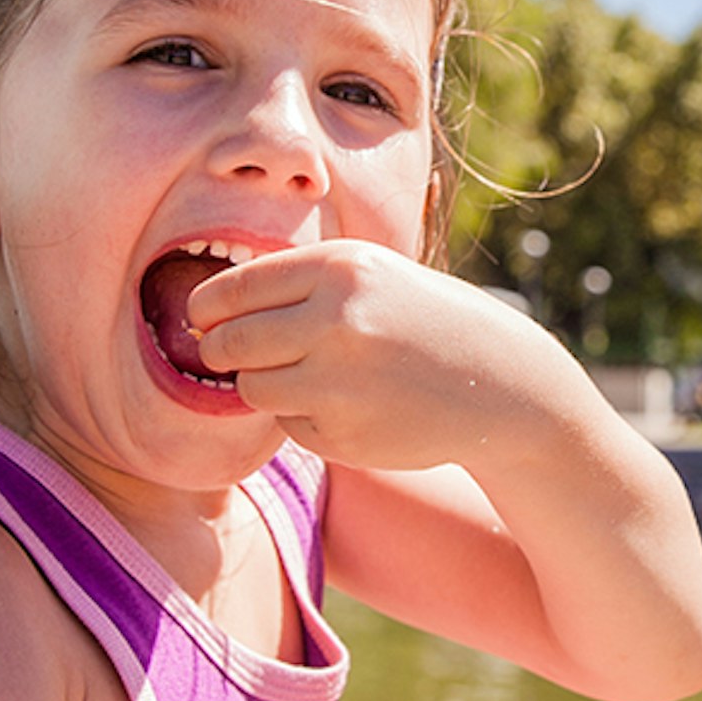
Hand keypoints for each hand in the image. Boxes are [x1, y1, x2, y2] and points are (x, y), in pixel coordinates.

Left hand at [187, 241, 573, 472]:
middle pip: (230, 343)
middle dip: (221, 352)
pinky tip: (346, 405)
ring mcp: (340, 379)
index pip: (232, 290)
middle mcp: (336, 319)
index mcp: (340, 268)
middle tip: (232, 354)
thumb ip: (299, 284)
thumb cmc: (422, 319)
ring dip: (262, 387)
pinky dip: (303, 418)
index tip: (200, 319)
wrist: (500, 380)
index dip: (205, 309)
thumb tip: (206, 311)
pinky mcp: (345, 432)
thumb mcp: (371, 275)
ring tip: (304, 377)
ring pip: (252, 389)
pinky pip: (289, 425)